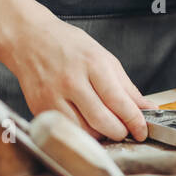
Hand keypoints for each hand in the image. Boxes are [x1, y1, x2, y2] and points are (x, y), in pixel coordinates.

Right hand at [0, 8, 156, 142]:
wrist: (29, 39)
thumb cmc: (68, 45)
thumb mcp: (104, 57)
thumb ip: (126, 86)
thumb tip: (146, 108)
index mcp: (93, 64)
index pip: (118, 101)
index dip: (134, 120)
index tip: (142, 130)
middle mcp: (71, 81)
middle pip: (102, 120)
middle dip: (120, 132)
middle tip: (126, 130)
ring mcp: (53, 97)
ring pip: (84, 131)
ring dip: (101, 135)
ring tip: (107, 127)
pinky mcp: (40, 108)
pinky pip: (67, 130)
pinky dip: (81, 133)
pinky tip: (88, 125)